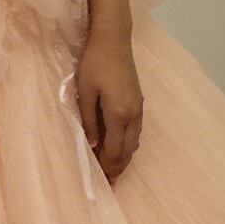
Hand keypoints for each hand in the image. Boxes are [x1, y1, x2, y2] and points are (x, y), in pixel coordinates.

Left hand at [71, 32, 144, 182]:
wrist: (113, 39)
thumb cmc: (94, 63)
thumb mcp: (85, 92)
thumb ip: (89, 121)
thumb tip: (91, 146)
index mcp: (119, 114)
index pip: (114, 150)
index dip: (108, 168)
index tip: (103, 183)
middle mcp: (133, 115)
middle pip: (127, 151)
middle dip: (118, 168)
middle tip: (110, 184)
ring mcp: (139, 108)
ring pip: (134, 143)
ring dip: (124, 157)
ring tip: (113, 170)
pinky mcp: (139, 102)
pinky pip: (136, 132)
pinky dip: (128, 144)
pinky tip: (120, 147)